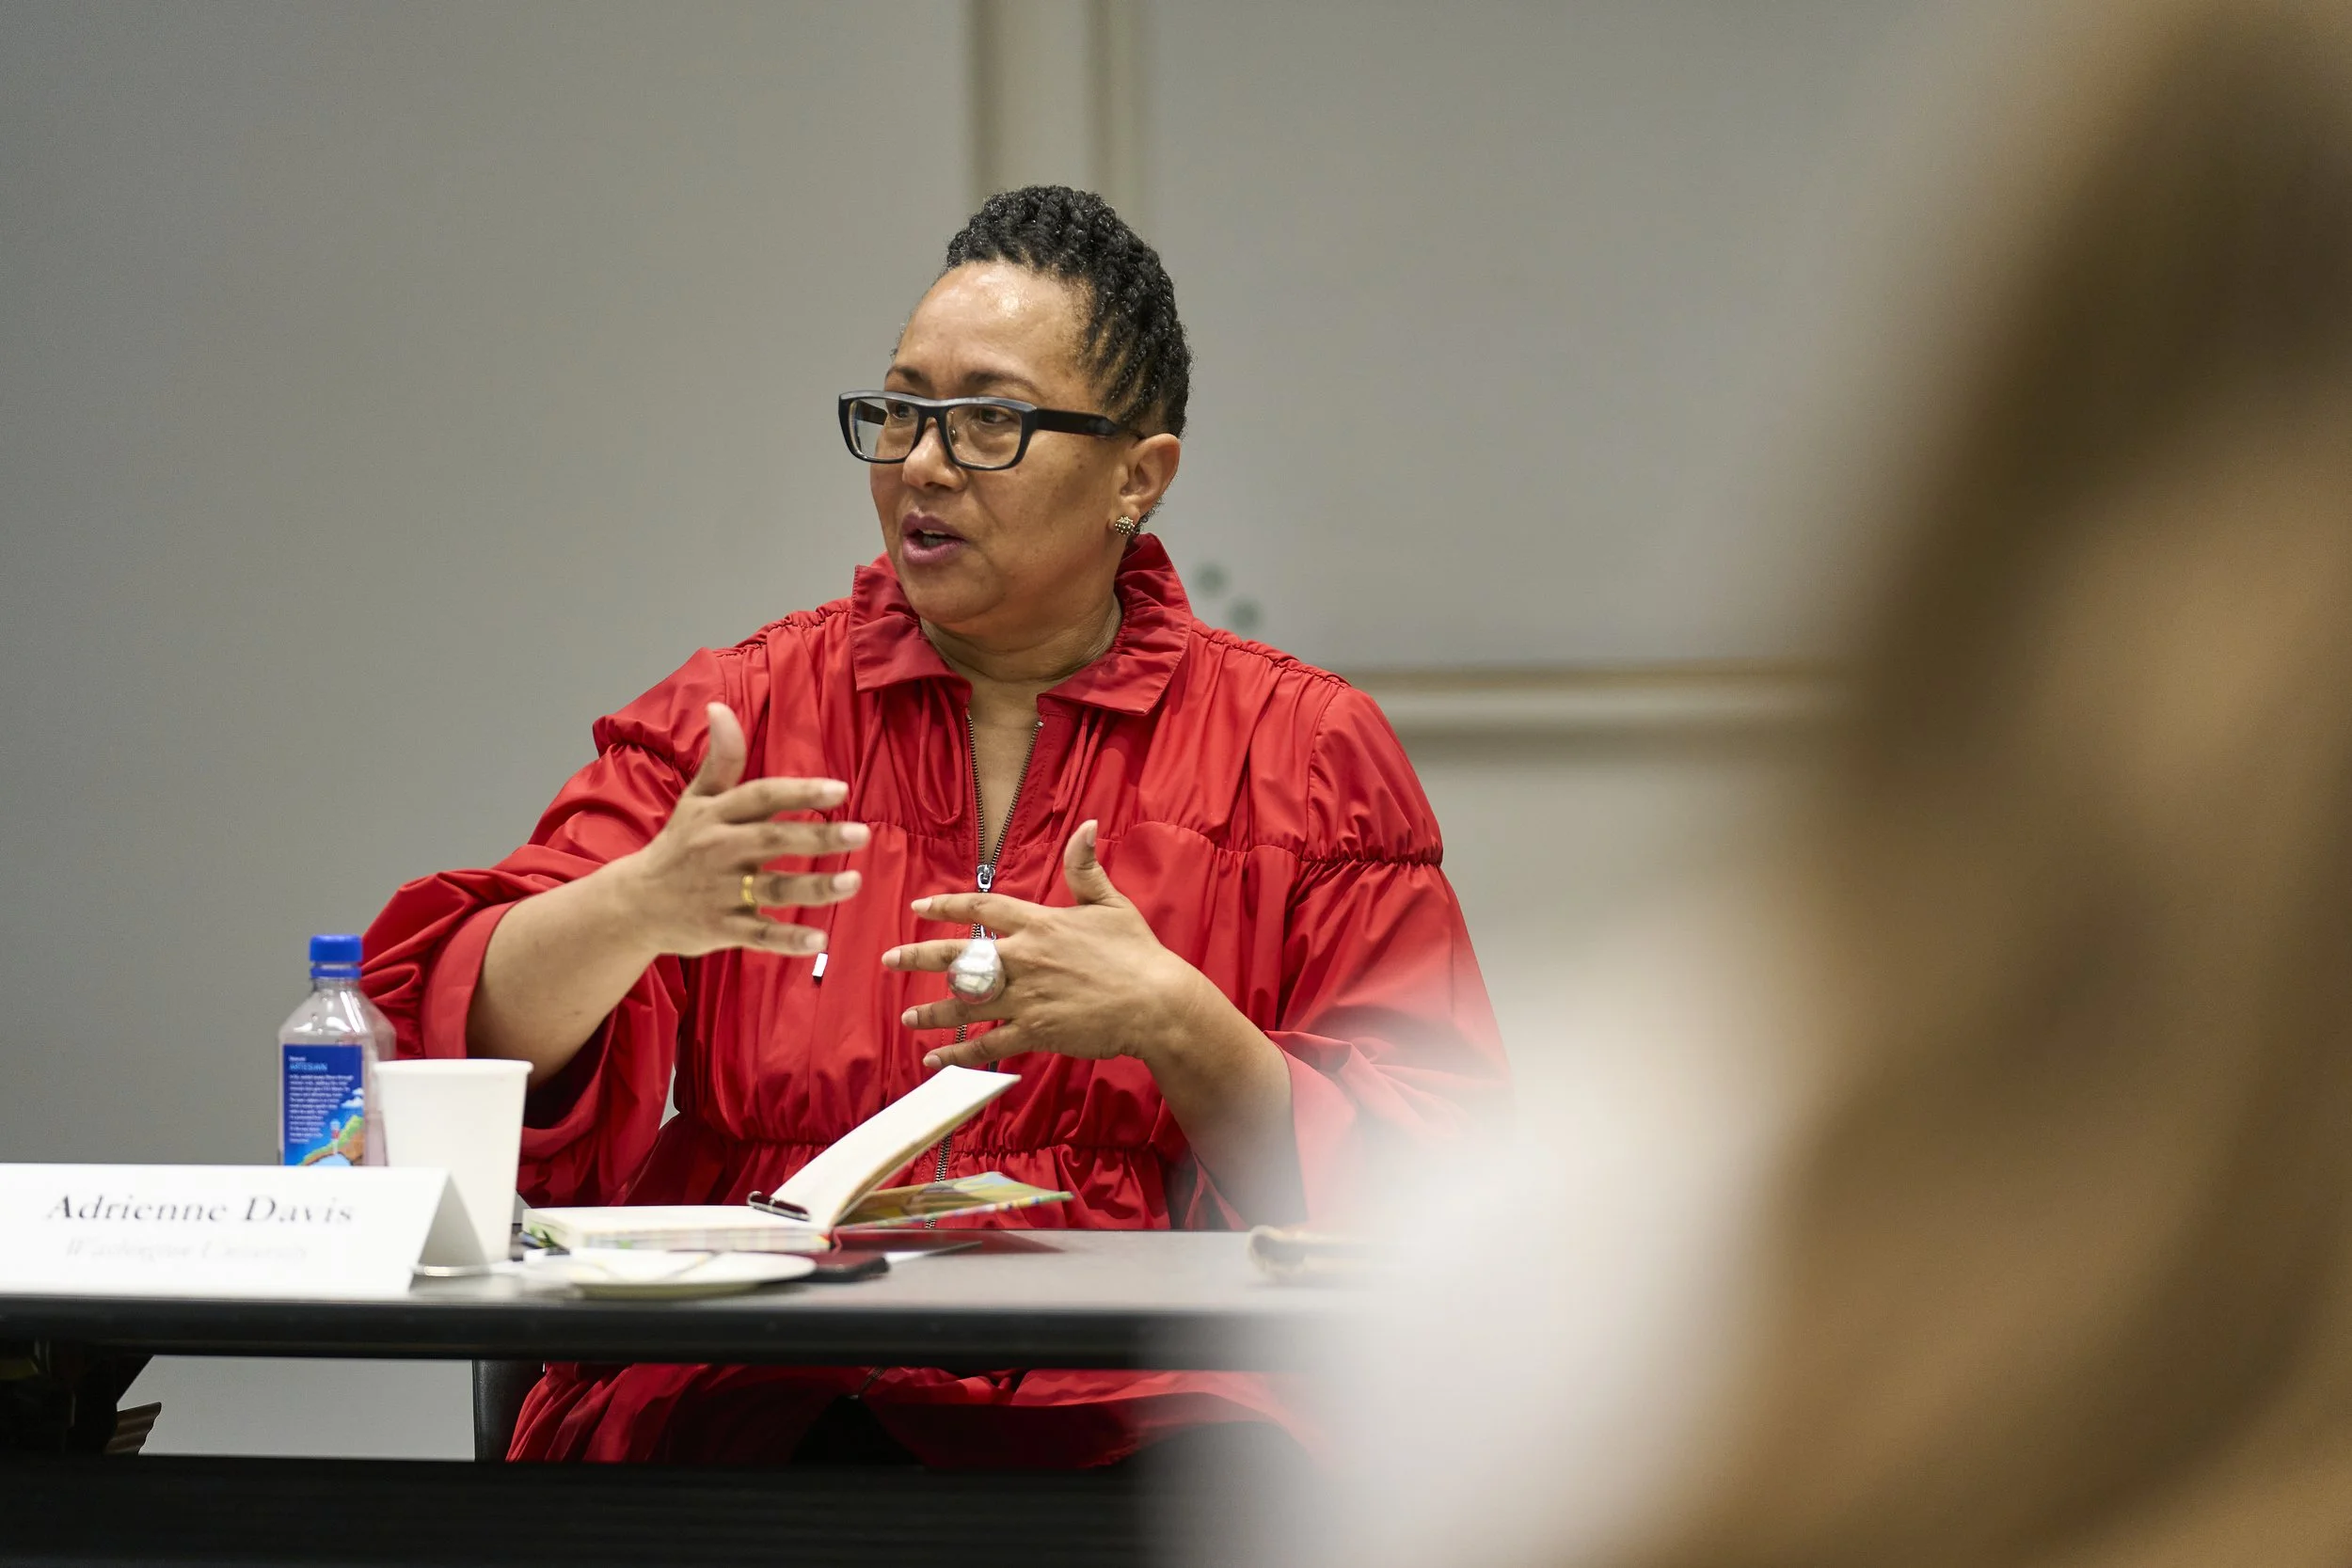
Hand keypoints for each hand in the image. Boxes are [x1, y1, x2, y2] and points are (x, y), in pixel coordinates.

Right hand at [607, 703, 869, 957]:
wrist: (634, 904)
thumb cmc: (678, 845)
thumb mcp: (696, 801)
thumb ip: (720, 760)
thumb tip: (719, 707)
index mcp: (716, 815)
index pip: (761, 797)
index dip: (799, 792)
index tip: (840, 790)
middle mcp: (718, 851)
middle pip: (773, 840)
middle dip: (818, 837)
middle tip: (862, 833)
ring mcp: (719, 892)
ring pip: (772, 888)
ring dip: (814, 887)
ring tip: (854, 882)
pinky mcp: (720, 928)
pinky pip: (758, 934)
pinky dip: (787, 940)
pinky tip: (819, 940)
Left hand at [883, 820, 1217, 1069]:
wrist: (1157, 1002)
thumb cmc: (1138, 953)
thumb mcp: (1111, 903)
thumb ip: (1086, 868)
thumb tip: (1085, 825)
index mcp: (1040, 924)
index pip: (982, 908)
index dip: (947, 905)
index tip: (921, 906)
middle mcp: (1025, 959)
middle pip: (959, 956)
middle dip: (919, 956)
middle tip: (890, 958)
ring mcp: (1027, 998)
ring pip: (966, 1003)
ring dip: (933, 1009)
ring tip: (908, 1014)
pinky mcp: (1035, 1032)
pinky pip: (987, 1044)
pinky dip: (959, 1053)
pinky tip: (935, 1058)